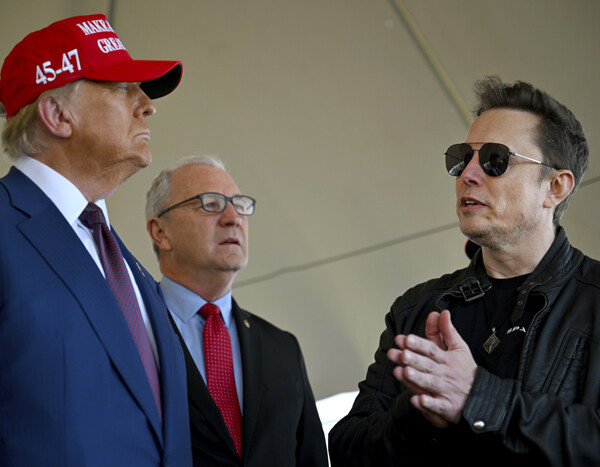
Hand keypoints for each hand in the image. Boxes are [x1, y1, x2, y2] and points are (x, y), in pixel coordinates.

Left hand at [387, 310, 476, 426]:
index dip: (418, 344)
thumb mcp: (459, 348)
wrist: (483, 396)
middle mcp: (445, 373)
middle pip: (427, 365)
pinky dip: (428, 404)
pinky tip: (417, 400)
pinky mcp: (447, 407)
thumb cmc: (466, 370)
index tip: (405, 339)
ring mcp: (446, 390)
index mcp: (447, 359)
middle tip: (401, 354)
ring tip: (404, 372)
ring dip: (417, 378)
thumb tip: (441, 312)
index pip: (431, 349)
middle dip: (413, 359)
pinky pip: (437, 406)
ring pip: (430, 383)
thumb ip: (446, 331)